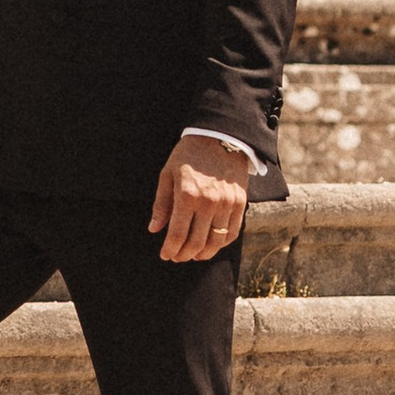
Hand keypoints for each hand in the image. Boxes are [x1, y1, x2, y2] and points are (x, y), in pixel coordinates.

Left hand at [149, 132, 248, 263]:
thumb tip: (154, 229)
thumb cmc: (188, 155)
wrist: (219, 137)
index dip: (170, 249)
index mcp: (187, 195)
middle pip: (197, 242)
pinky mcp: (240, 203)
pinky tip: (211, 245)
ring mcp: (227, 204)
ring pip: (216, 242)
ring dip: (203, 254)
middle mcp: (209, 202)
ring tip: (193, 254)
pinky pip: (232, 233)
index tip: (165, 255)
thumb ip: (161, 204)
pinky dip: (220, 244)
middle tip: (177, 257)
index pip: (178, 234)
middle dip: (184, 255)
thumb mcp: (167, 175)